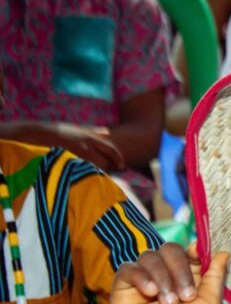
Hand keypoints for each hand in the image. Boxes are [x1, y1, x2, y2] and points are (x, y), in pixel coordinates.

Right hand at [5, 122, 125, 171]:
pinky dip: (84, 175)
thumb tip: (108, 132)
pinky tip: (80, 174)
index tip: (122, 166)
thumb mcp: (77, 128)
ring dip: (94, 172)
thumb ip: (93, 131)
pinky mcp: (69, 163)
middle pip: (105, 163)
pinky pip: (83, 173)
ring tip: (88, 171)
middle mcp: (86, 146)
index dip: (119, 158)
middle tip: (102, 170)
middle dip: (105, 168)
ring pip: (94, 170)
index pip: (111, 149)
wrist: (35, 134)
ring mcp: (77, 155)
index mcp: (89, 137)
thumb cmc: (57, 131)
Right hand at [112, 243, 228, 303]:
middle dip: (180, 269)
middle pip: (170, 250)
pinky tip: (150, 293)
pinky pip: (128, 268)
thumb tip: (224, 252)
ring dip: (163, 277)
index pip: (189, 252)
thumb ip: (216, 276)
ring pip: (150, 257)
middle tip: (186, 296)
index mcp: (188, 278)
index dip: (194, 250)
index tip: (198, 255)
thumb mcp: (211, 303)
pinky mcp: (123, 289)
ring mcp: (144, 281)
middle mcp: (166, 276)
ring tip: (169, 303)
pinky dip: (141, 276)